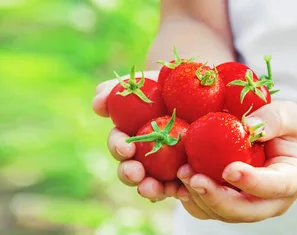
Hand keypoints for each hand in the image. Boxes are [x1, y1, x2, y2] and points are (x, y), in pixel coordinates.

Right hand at [92, 70, 183, 201]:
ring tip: (156, 189)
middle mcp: (143, 158)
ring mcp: (163, 170)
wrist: (198, 90)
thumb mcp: (141, 82)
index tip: (126, 147)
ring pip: (152, 186)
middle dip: (129, 174)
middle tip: (136, 174)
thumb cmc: (164, 85)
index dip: (118, 147)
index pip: (118, 144)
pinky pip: (182, 188)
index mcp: (129, 137)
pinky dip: (182, 190)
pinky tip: (185, 189)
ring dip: (151, 190)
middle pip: (130, 171)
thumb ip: (115, 90)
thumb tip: (97, 105)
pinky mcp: (185, 176)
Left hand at [175, 101, 296, 222]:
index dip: (251, 182)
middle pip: (242, 211)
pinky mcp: (227, 202)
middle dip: (216, 197)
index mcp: (291, 179)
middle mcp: (269, 201)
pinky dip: (190, 196)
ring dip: (198, 197)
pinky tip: (176, 178)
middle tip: (194, 178)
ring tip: (182, 172)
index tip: (230, 170)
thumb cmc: (289, 127)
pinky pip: (205, 208)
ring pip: (220, 213)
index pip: (274, 186)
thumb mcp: (289, 116)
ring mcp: (247, 205)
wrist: (285, 141)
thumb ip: (273, 120)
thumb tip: (248, 126)